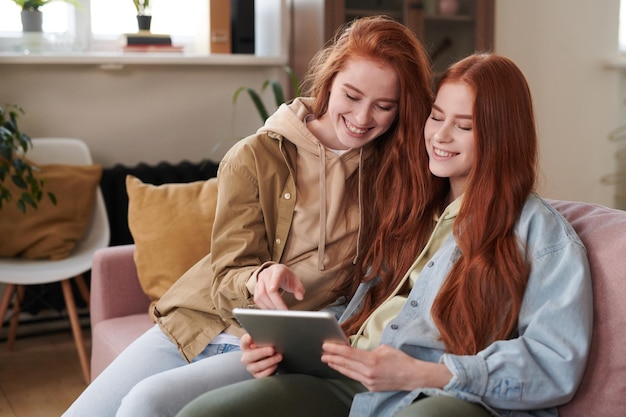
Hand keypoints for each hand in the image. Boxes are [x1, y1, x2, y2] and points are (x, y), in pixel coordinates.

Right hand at [240, 333, 282, 377]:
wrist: (265, 361)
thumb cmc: (263, 349)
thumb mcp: (262, 343)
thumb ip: (263, 339)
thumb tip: (269, 336)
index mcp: (246, 347)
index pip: (244, 342)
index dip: (246, 340)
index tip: (250, 337)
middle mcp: (246, 358)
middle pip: (251, 355)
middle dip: (262, 352)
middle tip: (272, 350)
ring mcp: (251, 368)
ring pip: (258, 366)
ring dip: (270, 361)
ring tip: (279, 357)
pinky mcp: (257, 375)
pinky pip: (262, 375)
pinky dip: (270, 370)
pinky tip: (275, 365)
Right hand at [254, 264, 305, 309]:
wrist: (276, 272)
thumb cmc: (285, 276)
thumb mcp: (295, 279)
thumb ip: (299, 288)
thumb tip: (300, 297)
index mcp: (278, 270)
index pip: (275, 276)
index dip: (273, 283)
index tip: (273, 290)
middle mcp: (266, 274)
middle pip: (268, 290)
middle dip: (276, 303)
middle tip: (283, 311)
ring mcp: (259, 281)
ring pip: (260, 295)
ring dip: (269, 306)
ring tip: (278, 311)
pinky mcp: (256, 288)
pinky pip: (257, 299)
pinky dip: (264, 306)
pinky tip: (271, 309)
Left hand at [321, 343, 452, 391]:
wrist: (413, 377)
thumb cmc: (401, 360)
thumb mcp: (385, 348)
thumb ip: (369, 350)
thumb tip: (359, 352)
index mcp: (371, 360)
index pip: (348, 353)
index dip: (335, 349)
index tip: (326, 346)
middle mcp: (368, 372)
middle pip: (345, 363)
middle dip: (332, 358)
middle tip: (322, 353)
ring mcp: (369, 381)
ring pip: (348, 372)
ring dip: (337, 366)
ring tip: (328, 361)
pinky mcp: (371, 387)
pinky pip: (356, 377)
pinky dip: (348, 372)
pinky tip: (343, 368)